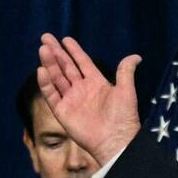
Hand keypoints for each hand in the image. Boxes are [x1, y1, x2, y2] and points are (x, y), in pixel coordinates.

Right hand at [37, 33, 142, 164]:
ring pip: (57, 78)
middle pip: (66, 67)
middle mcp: (81, 90)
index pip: (82, 63)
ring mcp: (71, 100)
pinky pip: (51, 95)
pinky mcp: (62, 111)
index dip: (74, 51)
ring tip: (43, 48)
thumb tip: (136, 56)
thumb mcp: (126, 90)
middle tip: (46, 37)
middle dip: (56, 52)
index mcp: (96, 83)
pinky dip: (46, 83)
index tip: (65, 39)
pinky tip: (41, 70)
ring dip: (50, 63)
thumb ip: (126, 71)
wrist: (115, 140)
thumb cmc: (123, 117)